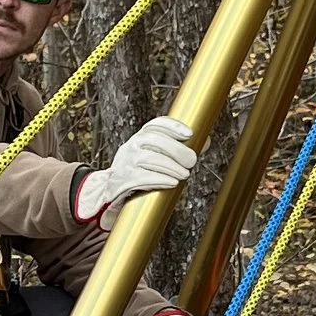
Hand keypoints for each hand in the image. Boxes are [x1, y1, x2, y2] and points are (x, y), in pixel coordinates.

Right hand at [76, 114, 197, 223]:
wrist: (110, 191)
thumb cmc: (139, 172)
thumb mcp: (154, 156)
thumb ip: (178, 150)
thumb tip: (206, 141)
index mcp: (140, 138)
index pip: (155, 125)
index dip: (173, 126)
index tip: (190, 134)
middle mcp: (131, 146)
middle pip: (154, 140)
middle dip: (176, 149)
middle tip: (192, 161)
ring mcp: (126, 163)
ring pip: (149, 158)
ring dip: (171, 166)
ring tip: (185, 174)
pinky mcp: (123, 180)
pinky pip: (142, 178)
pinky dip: (159, 179)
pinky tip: (172, 183)